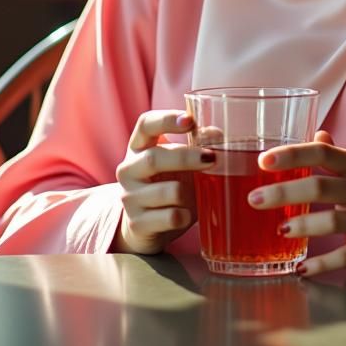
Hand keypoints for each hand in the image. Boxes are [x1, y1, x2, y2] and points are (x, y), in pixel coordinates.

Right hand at [112, 109, 214, 255]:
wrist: (147, 226)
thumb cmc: (168, 184)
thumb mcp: (180, 162)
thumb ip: (197, 144)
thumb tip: (217, 134)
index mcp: (139, 146)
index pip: (145, 124)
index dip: (166, 119)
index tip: (190, 120)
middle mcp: (128, 169)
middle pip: (153, 158)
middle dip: (186, 158)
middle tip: (211, 158)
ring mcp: (129, 197)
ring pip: (166, 191)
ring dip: (188, 191)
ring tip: (198, 193)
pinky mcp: (137, 223)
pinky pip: (169, 217)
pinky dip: (184, 215)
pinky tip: (186, 214)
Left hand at [251, 130, 345, 276]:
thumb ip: (331, 151)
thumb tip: (313, 131)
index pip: (322, 153)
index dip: (293, 155)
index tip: (263, 160)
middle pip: (321, 187)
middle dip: (285, 192)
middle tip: (255, 199)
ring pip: (334, 221)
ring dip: (304, 225)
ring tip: (279, 230)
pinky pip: (345, 256)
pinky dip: (323, 264)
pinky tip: (301, 267)